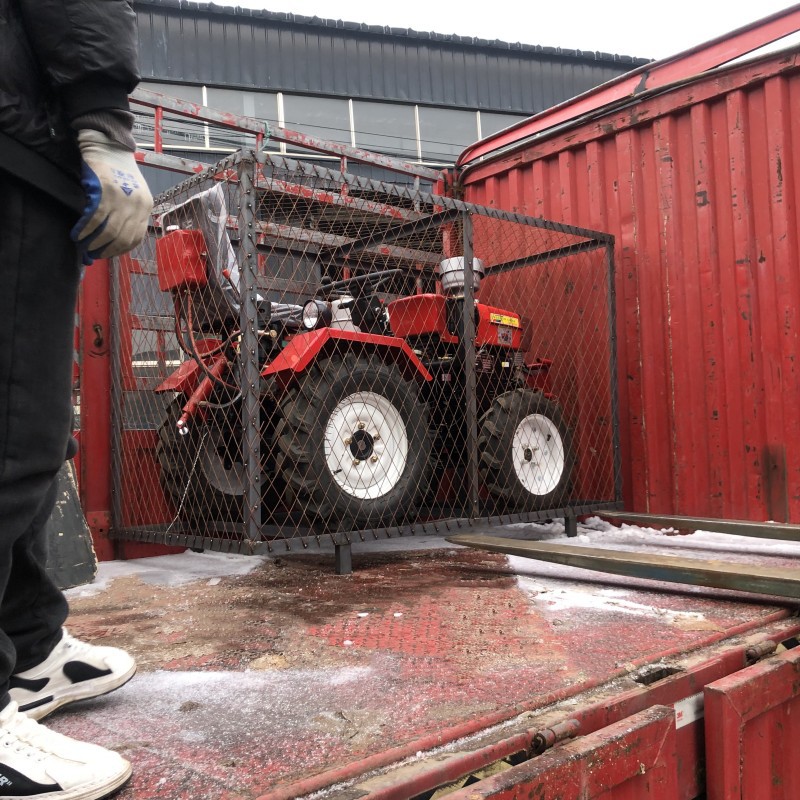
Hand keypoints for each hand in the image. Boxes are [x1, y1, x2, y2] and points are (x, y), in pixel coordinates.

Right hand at [70, 129, 152, 262]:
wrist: (110, 145)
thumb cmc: (120, 170)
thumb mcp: (134, 193)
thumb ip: (129, 213)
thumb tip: (114, 238)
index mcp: (146, 206)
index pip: (136, 238)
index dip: (120, 250)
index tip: (108, 254)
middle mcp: (137, 205)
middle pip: (122, 238)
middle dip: (106, 250)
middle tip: (93, 254)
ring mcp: (122, 199)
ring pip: (109, 231)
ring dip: (94, 242)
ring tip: (83, 246)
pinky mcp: (105, 191)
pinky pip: (95, 218)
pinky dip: (85, 230)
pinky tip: (77, 234)